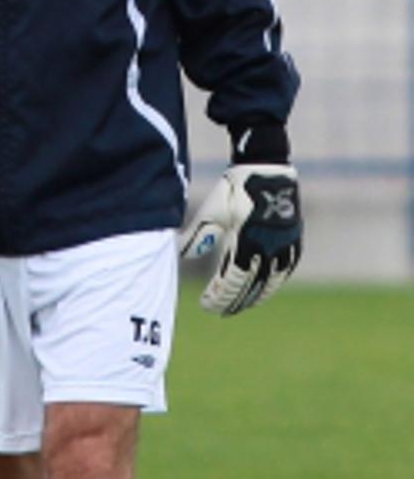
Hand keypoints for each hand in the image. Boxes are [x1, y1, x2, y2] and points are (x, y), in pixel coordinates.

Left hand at [180, 164, 301, 315]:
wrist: (267, 166)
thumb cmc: (234, 188)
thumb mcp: (213, 210)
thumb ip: (200, 234)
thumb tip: (185, 256)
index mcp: (248, 240)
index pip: (232, 280)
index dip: (220, 296)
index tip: (206, 306)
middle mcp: (270, 245)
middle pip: (251, 285)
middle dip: (235, 301)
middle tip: (220, 312)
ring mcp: (285, 243)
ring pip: (272, 280)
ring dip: (257, 295)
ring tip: (242, 306)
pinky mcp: (293, 237)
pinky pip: (286, 268)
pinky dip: (274, 282)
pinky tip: (265, 289)